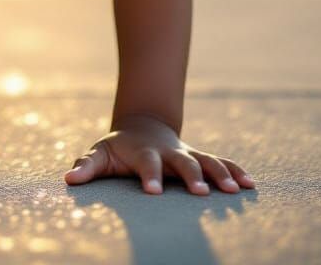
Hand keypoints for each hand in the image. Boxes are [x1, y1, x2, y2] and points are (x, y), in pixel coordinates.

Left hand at [64, 113, 255, 194]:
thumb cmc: (119, 148)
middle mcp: (169, 153)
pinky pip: (221, 163)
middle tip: (201, 193)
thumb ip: (87, 167)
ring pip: (206, 160)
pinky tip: (251, 185)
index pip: (147, 164)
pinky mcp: (201, 159)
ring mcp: (187, 154)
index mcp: (144, 153)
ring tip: (234, 191)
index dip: (150, 176)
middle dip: (192, 176)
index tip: (153, 192)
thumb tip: (69, 180)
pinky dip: (235, 171)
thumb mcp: (100, 154)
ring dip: (220, 174)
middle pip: (182, 162)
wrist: (142, 127)